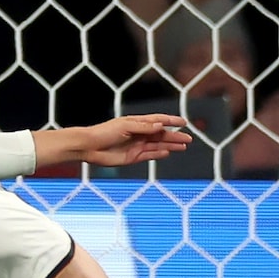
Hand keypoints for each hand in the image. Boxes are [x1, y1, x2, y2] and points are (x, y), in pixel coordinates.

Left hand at [76, 114, 192, 167]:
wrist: (89, 147)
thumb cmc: (104, 132)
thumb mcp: (125, 126)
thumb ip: (143, 127)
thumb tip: (160, 125)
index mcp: (136, 123)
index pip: (158, 120)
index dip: (171, 120)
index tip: (184, 122)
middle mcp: (138, 134)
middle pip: (161, 134)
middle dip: (175, 136)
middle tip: (189, 138)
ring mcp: (136, 145)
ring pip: (158, 145)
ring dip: (170, 145)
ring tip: (183, 146)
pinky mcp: (133, 157)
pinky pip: (149, 155)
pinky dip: (159, 154)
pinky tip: (168, 152)